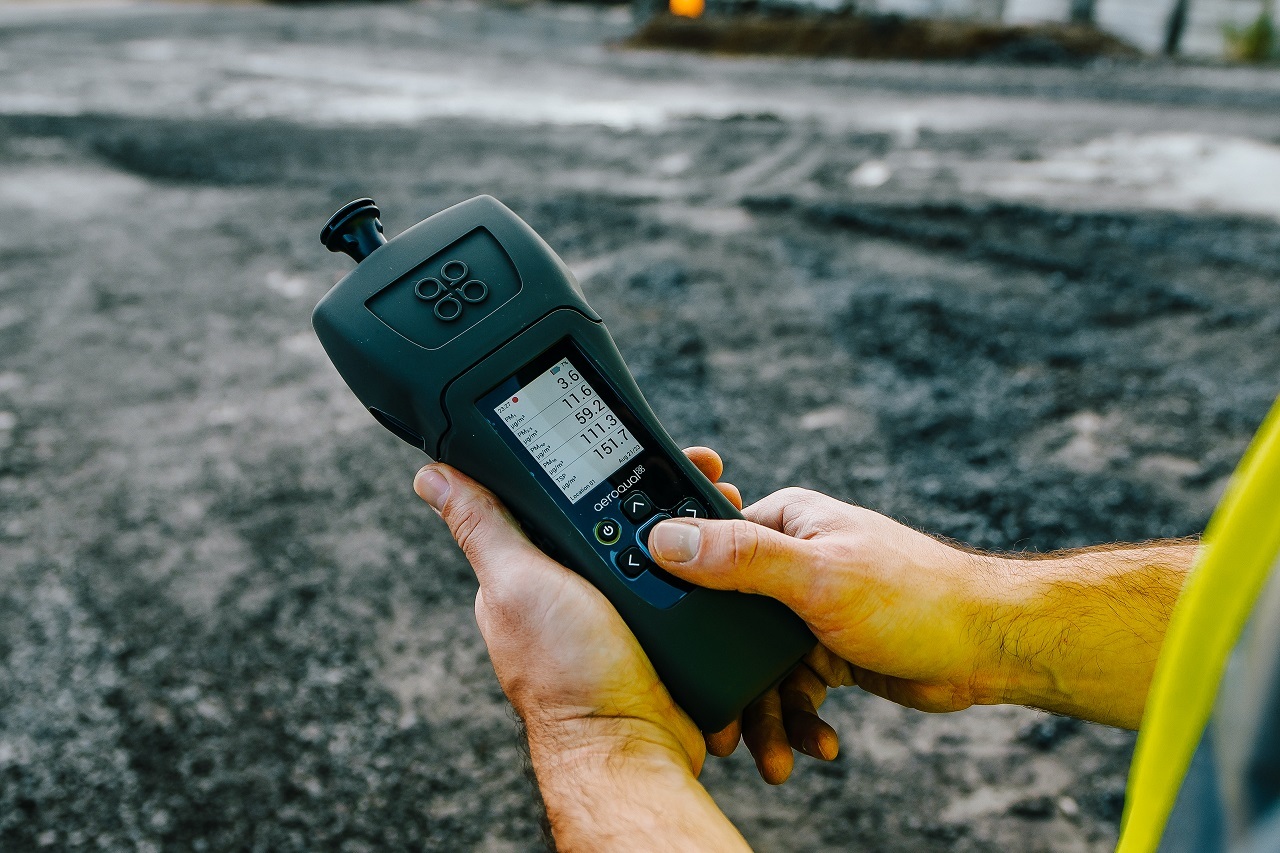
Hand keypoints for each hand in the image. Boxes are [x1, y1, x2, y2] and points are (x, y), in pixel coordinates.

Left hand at [412, 460, 701, 770]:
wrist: (635, 745)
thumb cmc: (567, 677)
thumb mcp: (518, 584)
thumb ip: (482, 528)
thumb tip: (431, 476)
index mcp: (525, 575)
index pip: (551, 499)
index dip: (585, 466)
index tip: (624, 440)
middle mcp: (568, 593)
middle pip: (611, 516)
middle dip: (651, 490)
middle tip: (696, 467)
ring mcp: (616, 613)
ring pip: (654, 545)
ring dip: (683, 525)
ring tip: (717, 499)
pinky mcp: (659, 632)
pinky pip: (683, 582)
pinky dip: (701, 564)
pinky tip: (716, 548)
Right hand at [649, 489, 1008, 718]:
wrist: (986, 647)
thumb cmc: (914, 595)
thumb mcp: (817, 576)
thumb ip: (740, 559)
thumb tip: (666, 538)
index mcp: (784, 523)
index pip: (706, 549)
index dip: (680, 595)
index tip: (662, 641)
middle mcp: (790, 561)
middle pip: (727, 622)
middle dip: (725, 680)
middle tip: (719, 727)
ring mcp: (807, 608)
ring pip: (758, 666)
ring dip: (765, 715)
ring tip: (772, 758)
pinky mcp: (825, 649)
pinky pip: (792, 689)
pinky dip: (798, 721)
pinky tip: (816, 744)